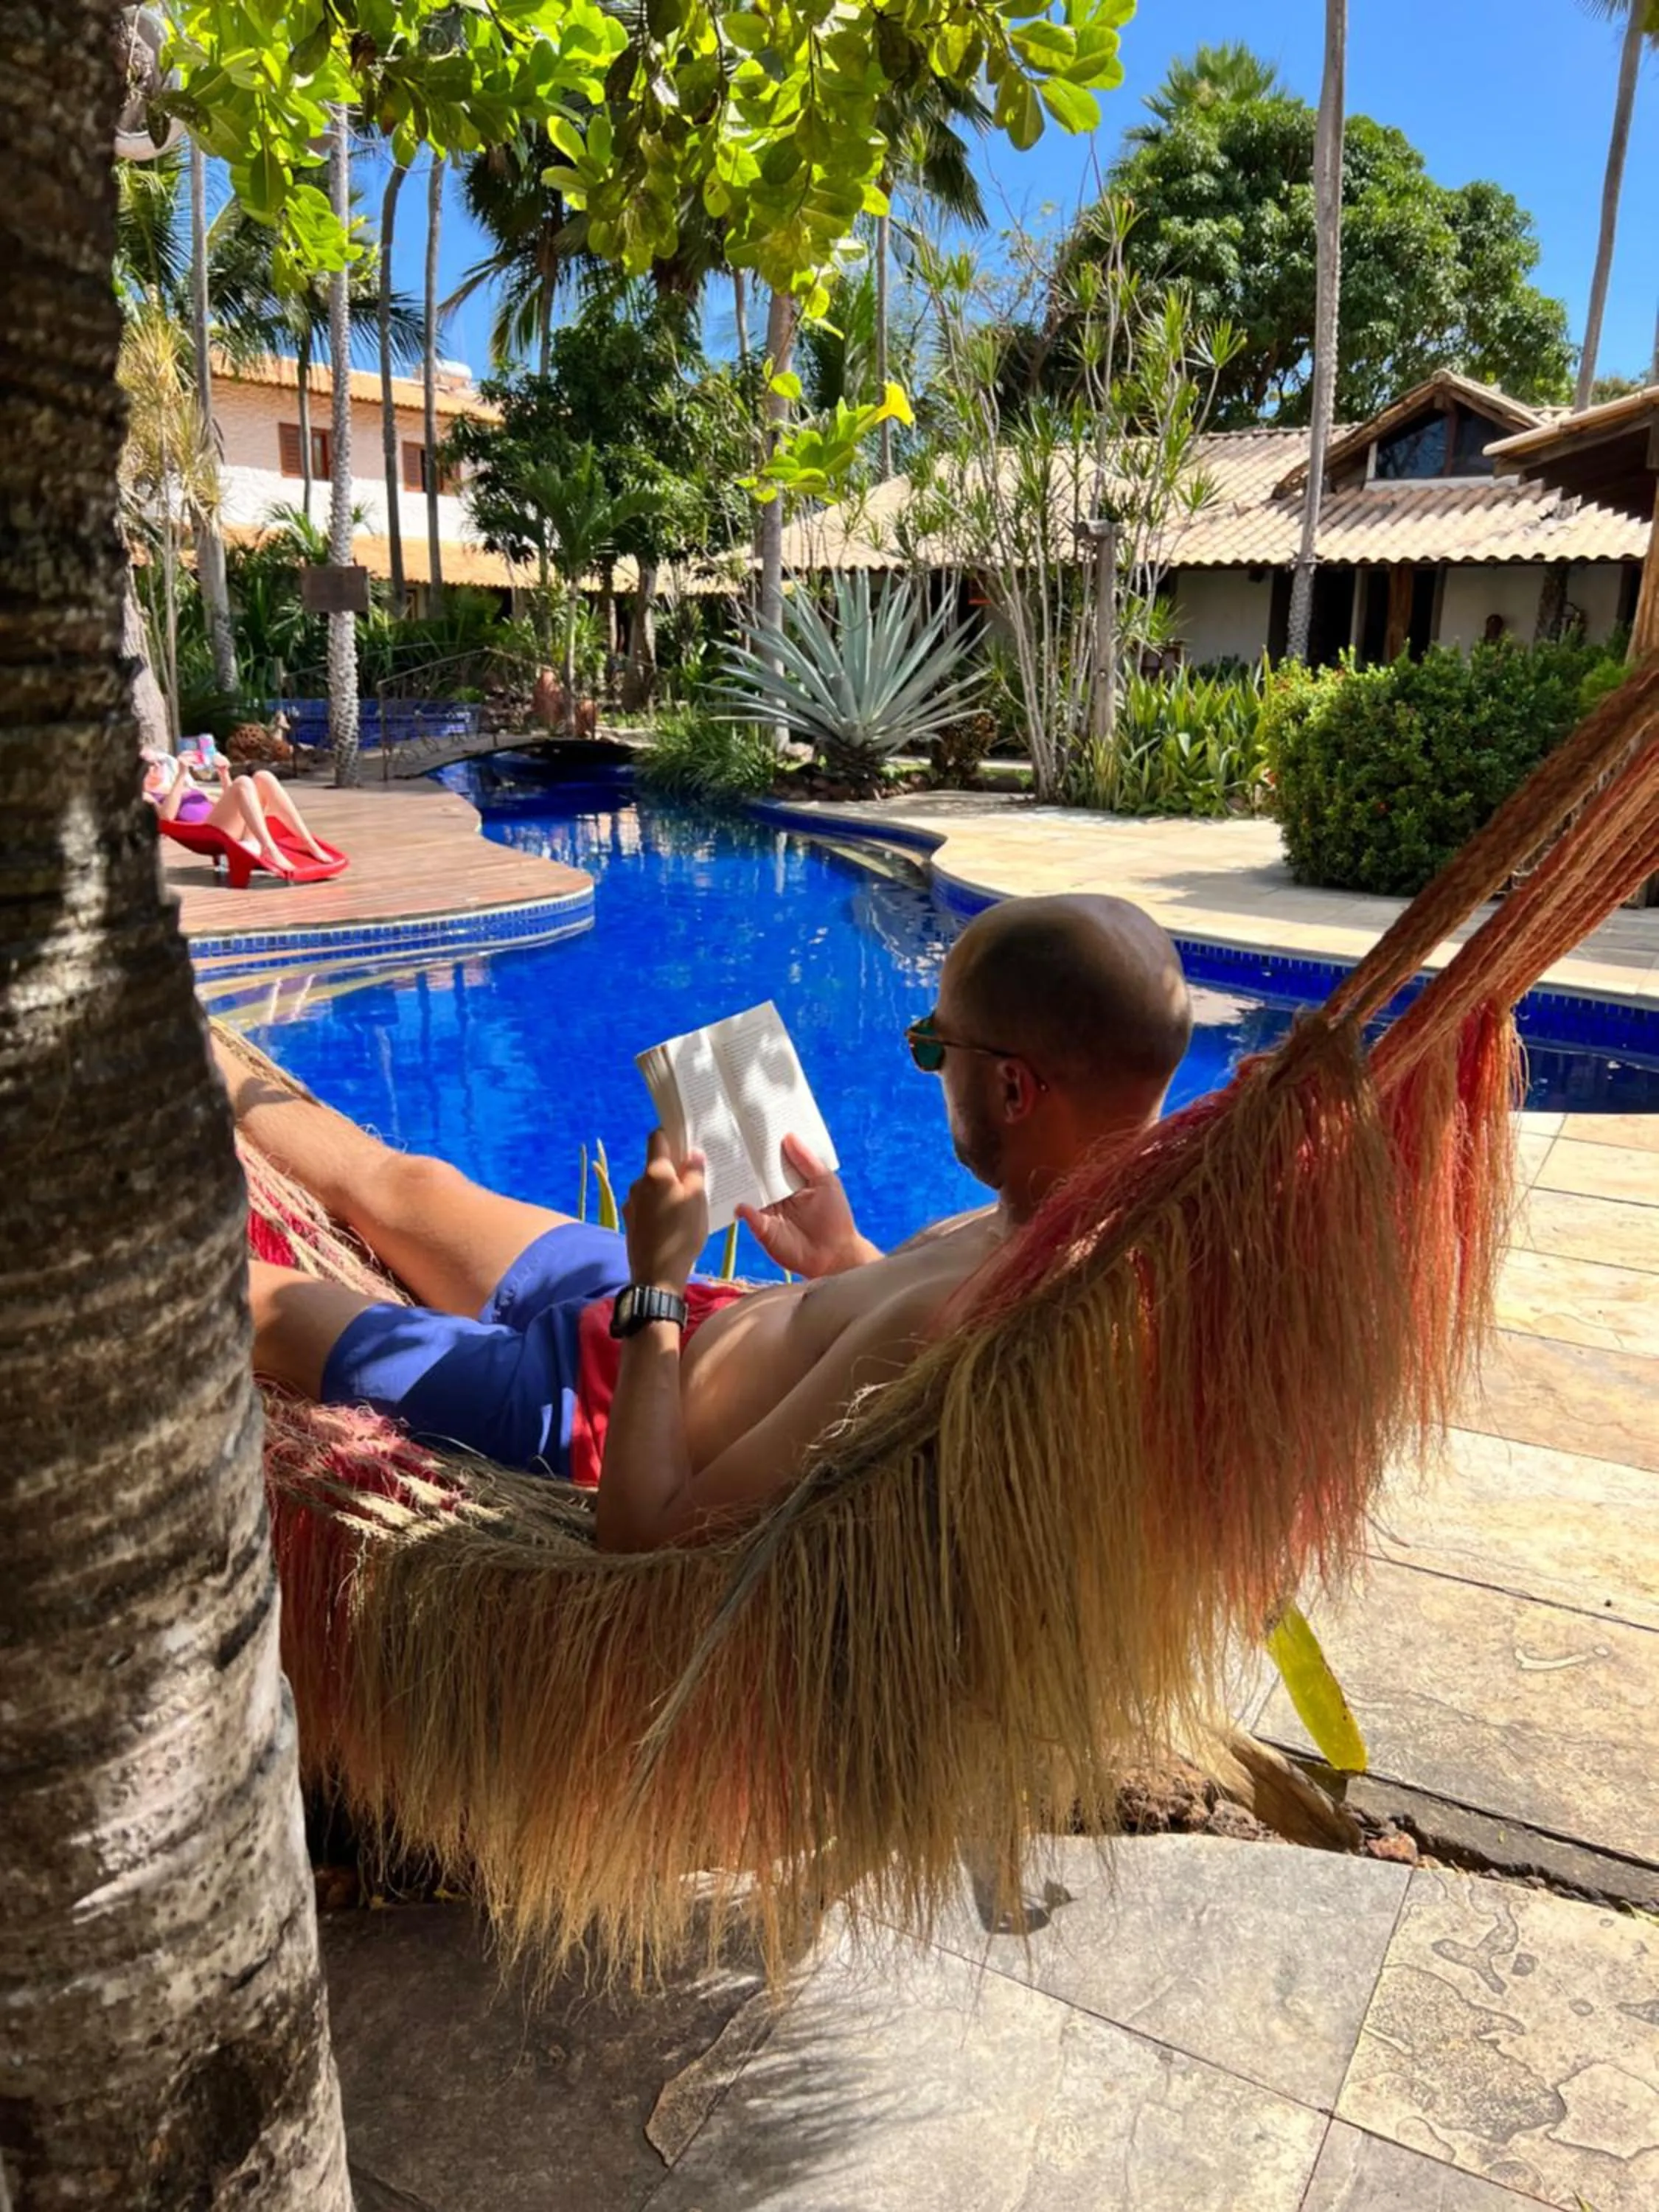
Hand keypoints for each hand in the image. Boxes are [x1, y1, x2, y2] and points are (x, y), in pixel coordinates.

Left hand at [623, 1131, 707, 1291]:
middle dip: (674, 1168)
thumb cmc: (682, 1234)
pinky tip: (673, 1223)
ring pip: (653, 1186)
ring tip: (686, 1207)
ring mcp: (631, 1202)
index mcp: (655, 1173)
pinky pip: (648, 1204)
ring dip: (667, 1190)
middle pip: (656, 1165)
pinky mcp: (630, 1220)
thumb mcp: (698, 1201)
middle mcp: (638, 1183)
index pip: (657, 1138)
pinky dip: (659, 1206)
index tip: (687, 1142)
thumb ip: (694, 1173)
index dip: (671, 1135)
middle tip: (695, 1180)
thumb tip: (692, 1153)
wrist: (657, 1275)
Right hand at [736, 1135, 874, 1278]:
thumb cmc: (835, 1216)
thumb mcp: (825, 1182)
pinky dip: (744, 1209)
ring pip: (747, 1192)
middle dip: (743, 1159)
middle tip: (727, 1140)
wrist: (835, 1255)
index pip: (772, 1159)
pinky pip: (749, 1216)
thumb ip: (807, 1161)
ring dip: (737, 1181)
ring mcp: (766, 1210)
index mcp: (789, 1180)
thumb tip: (788, 1136)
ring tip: (724, 1165)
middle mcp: (774, 1193)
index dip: (763, 1145)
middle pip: (755, 1173)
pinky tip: (741, 1203)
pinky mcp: (762, 1228)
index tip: (750, 1125)